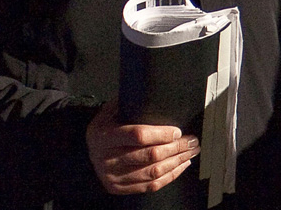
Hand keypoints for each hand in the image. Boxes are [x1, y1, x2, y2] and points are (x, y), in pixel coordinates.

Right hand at [85, 101, 199, 194]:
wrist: (89, 151)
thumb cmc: (105, 127)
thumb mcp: (109, 112)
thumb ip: (127, 105)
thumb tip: (154, 93)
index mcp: (104, 136)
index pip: (137, 135)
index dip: (161, 134)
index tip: (177, 130)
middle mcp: (106, 159)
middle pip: (149, 155)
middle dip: (176, 148)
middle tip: (192, 140)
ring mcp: (113, 176)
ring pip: (153, 172)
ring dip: (177, 162)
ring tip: (190, 151)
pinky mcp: (119, 188)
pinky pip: (150, 186)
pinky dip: (170, 176)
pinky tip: (181, 165)